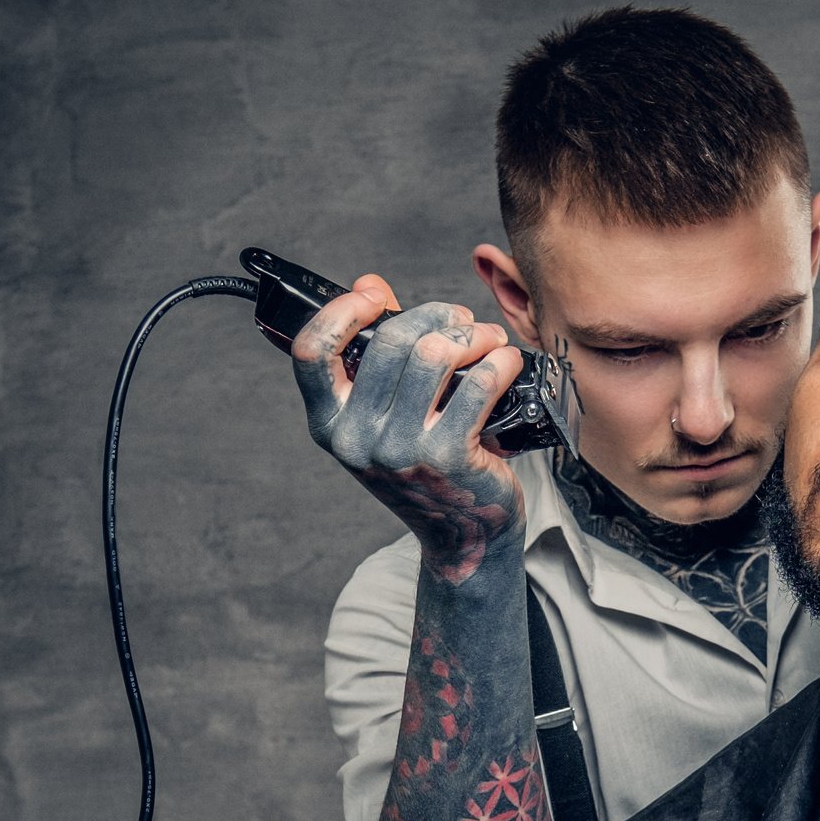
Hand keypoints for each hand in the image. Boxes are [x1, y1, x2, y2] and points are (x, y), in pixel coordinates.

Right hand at [293, 274, 529, 582]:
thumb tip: (368, 283)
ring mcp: (402, 452)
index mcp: (329, 425)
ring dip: (471, 334)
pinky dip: (500, 361)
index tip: (375, 295)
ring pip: (434, 356)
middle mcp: (357, 440)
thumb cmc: (425, 467)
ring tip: (489, 338)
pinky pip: (478, 385)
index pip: (312, 352)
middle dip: (435, 316)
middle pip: (390, 342)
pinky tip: (507, 360)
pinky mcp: (448, 458)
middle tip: (462, 320)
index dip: (341, 311)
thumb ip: (374, 352)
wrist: (462, 537)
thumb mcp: (384, 417)